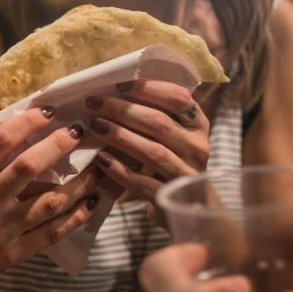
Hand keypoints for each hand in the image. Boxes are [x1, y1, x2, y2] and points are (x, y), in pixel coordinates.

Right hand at [0, 107, 98, 291]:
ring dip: (78, 183)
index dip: (27, 122)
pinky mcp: (14, 253)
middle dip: (57, 145)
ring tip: (96, 168)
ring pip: (50, 201)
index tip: (46, 111)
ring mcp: (1, 230)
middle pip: (28, 167)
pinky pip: (52, 232)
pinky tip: (89, 204)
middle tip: (77, 132)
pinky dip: (75, 218)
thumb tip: (11, 134)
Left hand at [84, 80, 209, 212]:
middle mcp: (198, 148)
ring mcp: (187, 174)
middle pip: (159, 123)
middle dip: (123, 110)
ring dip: (120, 136)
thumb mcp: (170, 135)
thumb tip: (115, 89)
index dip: (149, 88)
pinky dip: (120, 169)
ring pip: (153, 152)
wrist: (186, 206)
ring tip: (95, 126)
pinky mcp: (171, 197)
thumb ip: (153, 113)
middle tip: (94, 103)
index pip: (179, 98)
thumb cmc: (169, 160)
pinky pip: (143, 182)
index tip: (119, 85)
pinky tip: (101, 159)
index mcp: (198, 125)